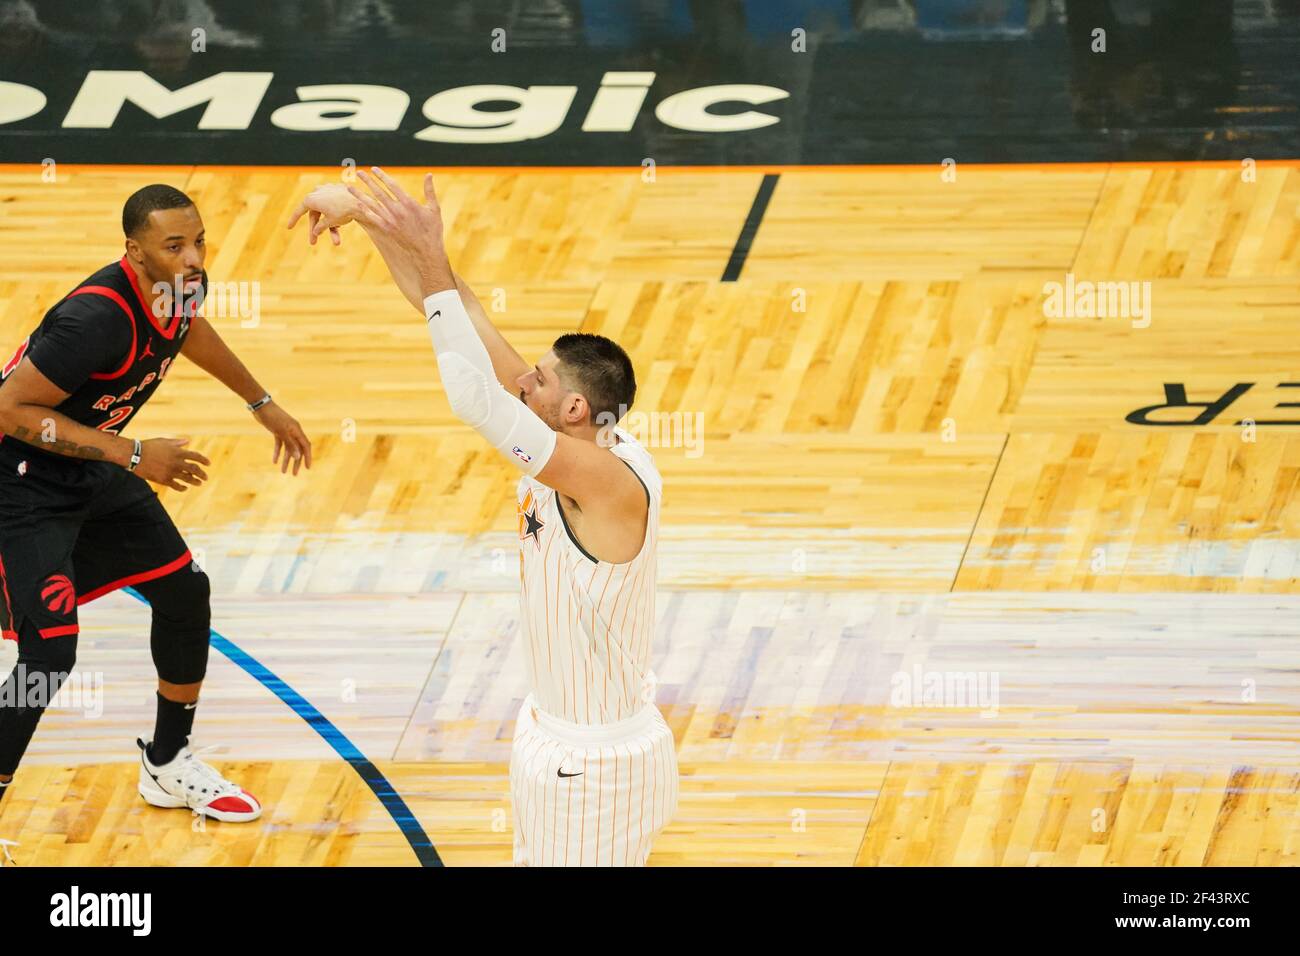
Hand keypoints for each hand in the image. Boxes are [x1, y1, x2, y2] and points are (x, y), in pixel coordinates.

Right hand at [134, 437, 210, 491]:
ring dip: (195, 482)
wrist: (135, 455)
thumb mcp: (164, 441)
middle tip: (206, 478)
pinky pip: (176, 486)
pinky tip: (185, 488)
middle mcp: (177, 462)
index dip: (204, 460)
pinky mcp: (164, 479)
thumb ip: (177, 442)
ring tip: (199, 483)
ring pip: (188, 479)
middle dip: (202, 474)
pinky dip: (182, 488)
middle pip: (195, 469)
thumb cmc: (149, 446)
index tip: (208, 464)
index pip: (196, 457)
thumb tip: (187, 441)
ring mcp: (171, 472)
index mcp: (178, 452)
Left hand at [253, 401, 312, 474]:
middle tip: (294, 474)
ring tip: (282, 471)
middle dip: (295, 462)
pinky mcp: (277, 431)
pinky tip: (274, 461)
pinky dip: (277, 452)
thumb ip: (290, 444)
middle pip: (297, 449)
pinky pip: (280, 444)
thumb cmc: (272, 417)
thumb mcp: (281, 432)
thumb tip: (297, 457)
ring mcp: (285, 431)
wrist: (260, 406)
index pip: (305, 446)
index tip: (307, 468)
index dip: (307, 457)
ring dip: (286, 460)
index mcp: (297, 431)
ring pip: (288, 448)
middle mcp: (293, 432)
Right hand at [286, 184, 359, 246]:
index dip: (293, 220)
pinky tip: (341, 227)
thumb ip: (320, 227)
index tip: (289, 227)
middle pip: (314, 214)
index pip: (299, 211)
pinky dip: (336, 218)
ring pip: (325, 212)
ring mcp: (328, 190)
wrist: (362, 202)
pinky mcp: (338, 191)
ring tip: (337, 241)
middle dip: (316, 229)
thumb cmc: (344, 212)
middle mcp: (317, 192)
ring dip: (330, 227)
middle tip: (313, 243)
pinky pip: (333, 207)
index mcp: (311, 199)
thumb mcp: (330, 223)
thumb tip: (315, 232)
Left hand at [347, 168, 451, 291]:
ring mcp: (391, 220)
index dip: (382, 176)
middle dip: (368, 181)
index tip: (374, 169)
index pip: (392, 185)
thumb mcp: (434, 209)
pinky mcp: (387, 229)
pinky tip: (358, 204)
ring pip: (372, 204)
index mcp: (409, 203)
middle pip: (379, 192)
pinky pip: (373, 218)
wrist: (427, 251)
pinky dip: (365, 211)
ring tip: (349, 187)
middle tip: (359, 172)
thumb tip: (429, 174)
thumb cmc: (433, 230)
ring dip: (360, 195)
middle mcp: (398, 210)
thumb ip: (429, 190)